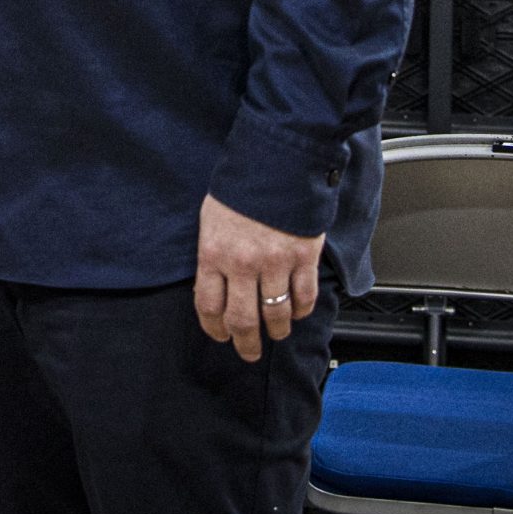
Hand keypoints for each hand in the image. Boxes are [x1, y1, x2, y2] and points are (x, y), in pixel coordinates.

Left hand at [194, 194, 323, 363]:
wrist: (277, 161)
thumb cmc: (242, 186)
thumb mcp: (211, 218)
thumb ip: (213, 254)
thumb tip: (215, 286)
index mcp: (213, 252)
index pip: (208, 305)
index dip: (214, 328)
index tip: (220, 335)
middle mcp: (243, 263)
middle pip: (242, 320)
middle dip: (245, 344)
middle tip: (249, 352)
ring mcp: (276, 263)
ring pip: (276, 315)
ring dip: (277, 331)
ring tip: (277, 334)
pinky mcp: (304, 258)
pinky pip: (304, 298)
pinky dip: (301, 311)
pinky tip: (297, 312)